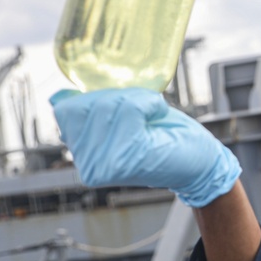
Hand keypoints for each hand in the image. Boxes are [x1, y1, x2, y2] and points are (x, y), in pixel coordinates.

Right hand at [50, 88, 240, 207]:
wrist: (201, 163)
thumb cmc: (166, 137)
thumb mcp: (124, 118)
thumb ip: (91, 110)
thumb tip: (59, 97)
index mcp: (81, 153)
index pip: (66, 108)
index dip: (98, 95)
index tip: (126, 106)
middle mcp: (87, 164)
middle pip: (85, 104)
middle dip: (119, 96)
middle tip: (143, 112)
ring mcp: (104, 165)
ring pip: (107, 104)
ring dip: (137, 99)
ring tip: (152, 116)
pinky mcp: (127, 160)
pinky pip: (130, 109)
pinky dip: (149, 104)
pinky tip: (158, 117)